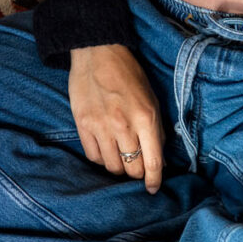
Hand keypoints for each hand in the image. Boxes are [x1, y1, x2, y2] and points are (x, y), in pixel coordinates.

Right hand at [68, 44, 164, 193]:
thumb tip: (159, 159)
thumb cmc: (129, 74)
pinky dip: (102, 159)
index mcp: (146, 118)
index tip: (153, 188)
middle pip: (132, 169)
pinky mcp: (83, 125)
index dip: (155, 180)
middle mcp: (123, 125)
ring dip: (119, 167)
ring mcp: (100, 126)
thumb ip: (156, 130)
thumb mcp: (152, 100)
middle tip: (138, 168)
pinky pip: (93, 156)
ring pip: (112, 166)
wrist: (98, 52)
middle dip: (138, 173)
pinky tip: (106, 151)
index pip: (153, 162)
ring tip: (122, 158)